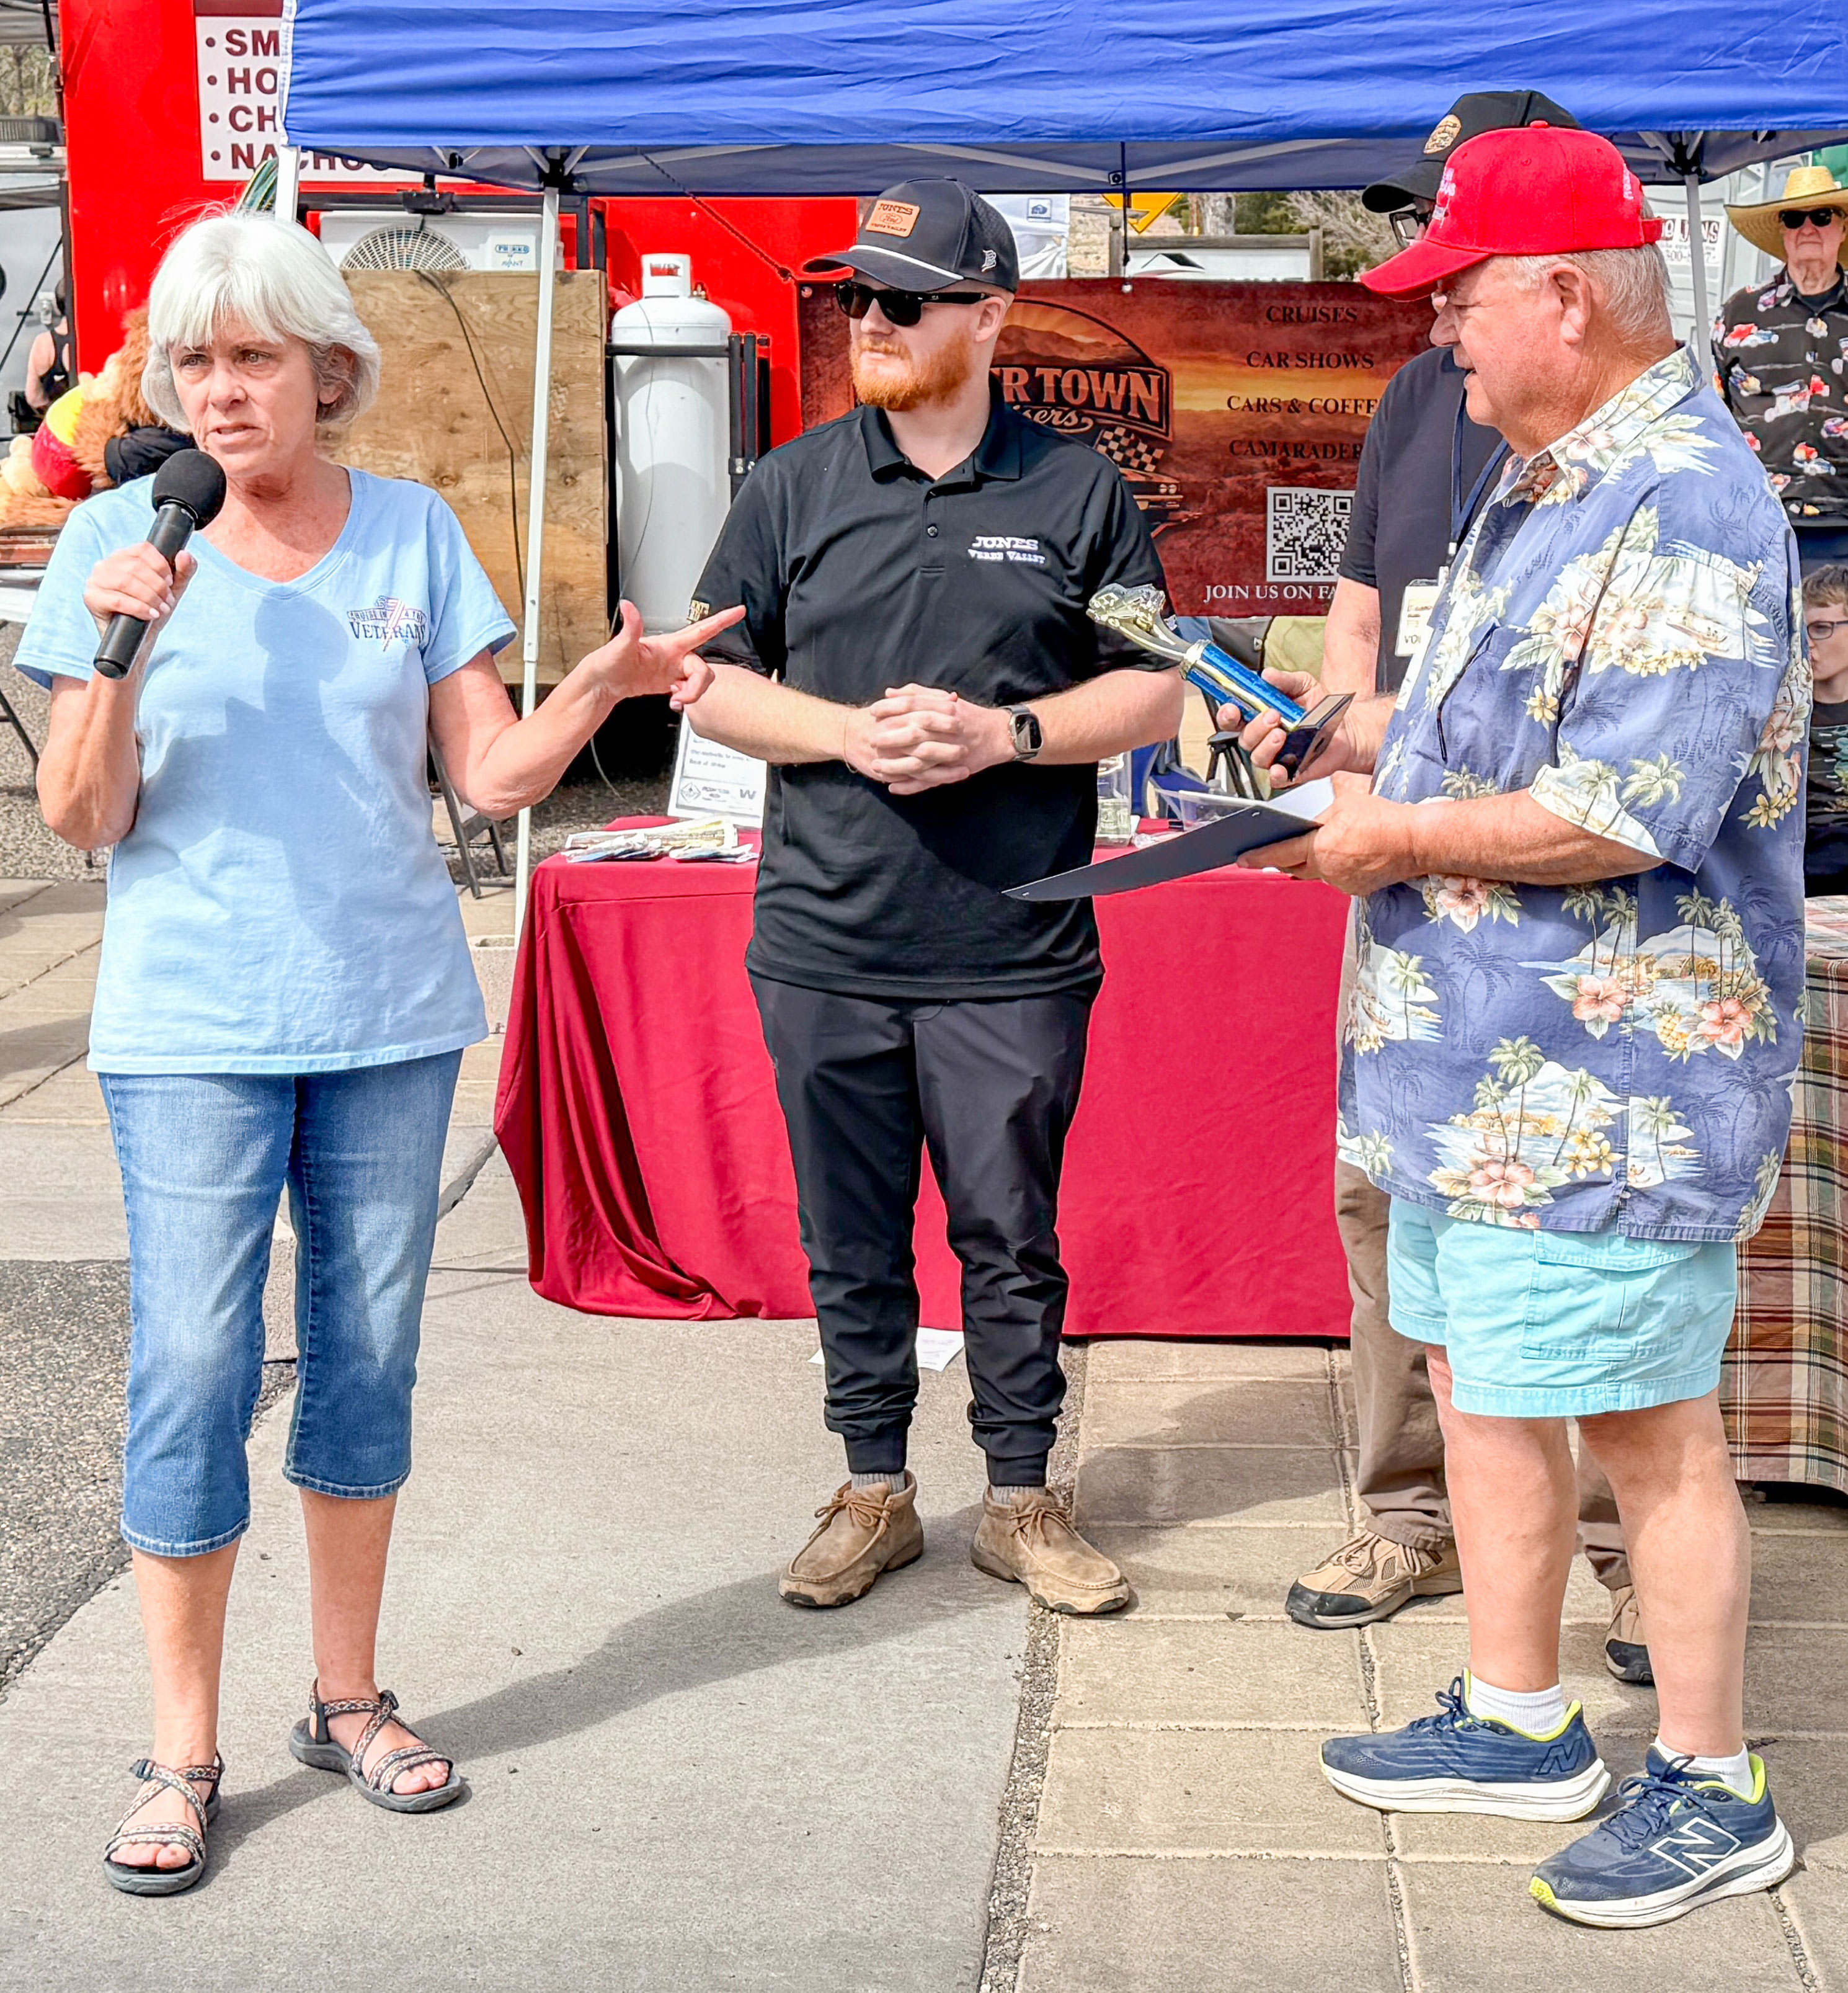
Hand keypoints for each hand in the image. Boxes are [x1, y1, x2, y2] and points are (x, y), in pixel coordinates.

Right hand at [83, 545, 196, 676]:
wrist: (138, 642)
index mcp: (123, 557)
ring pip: (126, 581)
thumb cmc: (152, 612)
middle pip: (136, 566)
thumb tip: (185, 554)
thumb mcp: (172, 591)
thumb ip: (183, 572)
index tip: (170, 582)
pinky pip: (118, 599)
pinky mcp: (91, 598)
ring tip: (160, 609)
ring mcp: (95, 581)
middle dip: (158, 586)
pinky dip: (139, 607)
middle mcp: (105, 565)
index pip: (143, 549)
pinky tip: (150, 615)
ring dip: (150, 597)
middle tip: (168, 602)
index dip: (161, 565)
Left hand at [576, 599, 743, 707]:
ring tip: (675, 700)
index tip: (739, 611)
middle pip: (703, 668)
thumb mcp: (619, 646)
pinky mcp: (668, 684)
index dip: (722, 620)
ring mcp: (672, 670)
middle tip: (682, 696)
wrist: (602, 685)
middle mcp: (674, 656)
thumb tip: (628, 606)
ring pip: (699, 681)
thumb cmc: (607, 663)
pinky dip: (686, 698)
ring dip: (692, 694)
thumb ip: (630, 626)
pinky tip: (673, 700)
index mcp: (668, 645)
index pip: (701, 630)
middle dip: (698, 685)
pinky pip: (689, 690)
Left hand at [847, 684, 1012, 794]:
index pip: (912, 705)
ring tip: (876, 768)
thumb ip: (918, 693)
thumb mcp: (944, 700)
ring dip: (896, 765)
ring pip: (919, 761)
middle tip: (871, 740)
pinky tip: (893, 788)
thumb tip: (890, 692)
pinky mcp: (953, 771)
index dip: (890, 708)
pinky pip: (929, 781)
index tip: (872, 711)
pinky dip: (911, 786)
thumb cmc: (968, 715)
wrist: (998, 735)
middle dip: (890, 737)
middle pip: (913, 733)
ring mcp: (950, 752)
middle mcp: (946, 730)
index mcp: (943, 709)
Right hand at [1230, 674, 1389, 787]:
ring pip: (1257, 757)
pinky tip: (1281, 765)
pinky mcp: (1291, 772)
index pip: (1235, 719)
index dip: (1228, 714)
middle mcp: (1265, 738)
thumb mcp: (1304, 685)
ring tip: (1281, 733)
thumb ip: (1284, 680)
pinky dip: (1276, 774)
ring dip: (1266, 745)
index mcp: (1261, 717)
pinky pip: (1275, 778)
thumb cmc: (1322, 710)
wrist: (1348, 729)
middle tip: (1272, 715)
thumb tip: (1267, 675)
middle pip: (1244, 738)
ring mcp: (1277, 756)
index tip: (1232, 708)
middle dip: (1254, 727)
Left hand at [1236, 787, 1419, 895]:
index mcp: (1319, 847)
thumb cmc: (1384, 818)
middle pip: (1295, 867)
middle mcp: (1327, 869)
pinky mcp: (1357, 888)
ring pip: (1318, 873)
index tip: (1242, 859)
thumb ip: (1335, 789)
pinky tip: (1341, 857)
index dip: (1259, 856)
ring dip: (1311, 863)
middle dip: (1282, 861)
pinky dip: (1335, 868)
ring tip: (1309, 852)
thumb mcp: (1352, 795)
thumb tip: (1331, 780)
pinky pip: (1338, 878)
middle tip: (1269, 857)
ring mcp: (1342, 882)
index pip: (1280, 852)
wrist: (1416, 841)